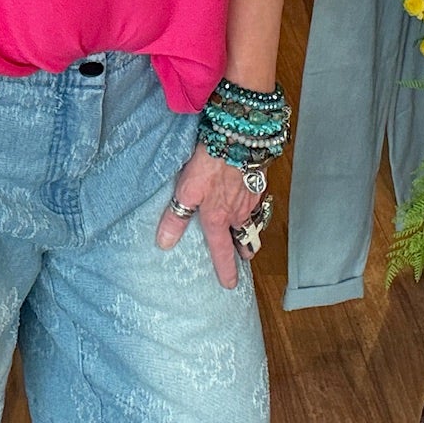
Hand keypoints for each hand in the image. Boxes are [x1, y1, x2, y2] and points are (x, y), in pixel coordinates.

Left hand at [155, 143, 261, 289]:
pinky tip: (248, 197)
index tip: (230, 284)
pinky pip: (257, 200)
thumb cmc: (210, 165)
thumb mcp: (186, 191)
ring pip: (253, 219)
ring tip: (248, 230)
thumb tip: (164, 243)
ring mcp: (252, 198)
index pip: (222, 251)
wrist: (237, 138)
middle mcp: (238, 213)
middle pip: (245, 237)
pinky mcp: (258, 181)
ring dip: (251, 227)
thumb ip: (176, 217)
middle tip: (245, 255)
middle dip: (245, 249)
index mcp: (218, 218)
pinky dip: (253, 205)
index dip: (226, 269)